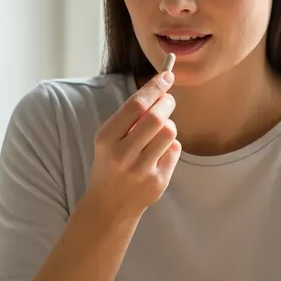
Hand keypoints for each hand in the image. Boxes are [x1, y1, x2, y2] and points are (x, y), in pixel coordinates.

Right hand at [84, 72, 180, 218]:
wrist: (109, 204)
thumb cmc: (111, 163)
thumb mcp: (109, 139)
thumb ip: (130, 117)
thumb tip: (160, 88)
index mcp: (106, 138)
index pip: (136, 105)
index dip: (155, 87)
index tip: (167, 75)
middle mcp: (122, 154)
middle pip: (156, 117)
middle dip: (167, 103)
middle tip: (168, 100)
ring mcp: (141, 170)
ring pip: (169, 133)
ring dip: (168, 126)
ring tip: (159, 132)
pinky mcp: (157, 182)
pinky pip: (174, 150)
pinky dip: (170, 146)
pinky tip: (158, 154)